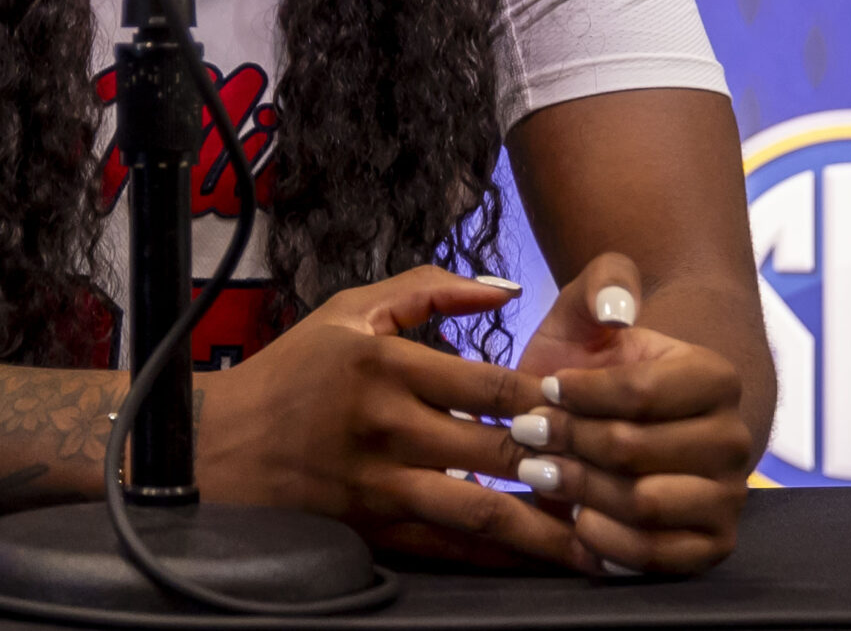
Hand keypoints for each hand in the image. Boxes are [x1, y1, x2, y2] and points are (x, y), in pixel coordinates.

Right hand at [195, 266, 603, 572]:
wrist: (222, 448)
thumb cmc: (294, 372)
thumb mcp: (349, 311)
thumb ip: (428, 293)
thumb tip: (508, 289)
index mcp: (384, 362)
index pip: (488, 383)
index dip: (550, 401)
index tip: (602, 408)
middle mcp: (386, 425)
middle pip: (497, 449)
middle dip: (567, 464)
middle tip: (628, 475)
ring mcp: (382, 484)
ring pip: (482, 509)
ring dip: (548, 526)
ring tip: (604, 537)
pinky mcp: (376, 529)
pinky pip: (452, 547)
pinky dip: (502, 556)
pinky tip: (544, 560)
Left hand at [508, 253, 752, 575]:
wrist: (619, 421)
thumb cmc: (598, 363)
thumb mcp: (590, 308)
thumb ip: (604, 282)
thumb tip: (618, 311)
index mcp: (715, 377)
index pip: (640, 392)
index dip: (580, 394)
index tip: (545, 387)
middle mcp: (735, 439)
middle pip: (635, 450)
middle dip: (569, 441)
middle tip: (527, 433)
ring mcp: (727, 497)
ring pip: (643, 504)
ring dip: (579, 489)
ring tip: (540, 471)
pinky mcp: (710, 547)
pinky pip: (658, 558)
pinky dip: (608, 543)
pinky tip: (575, 518)